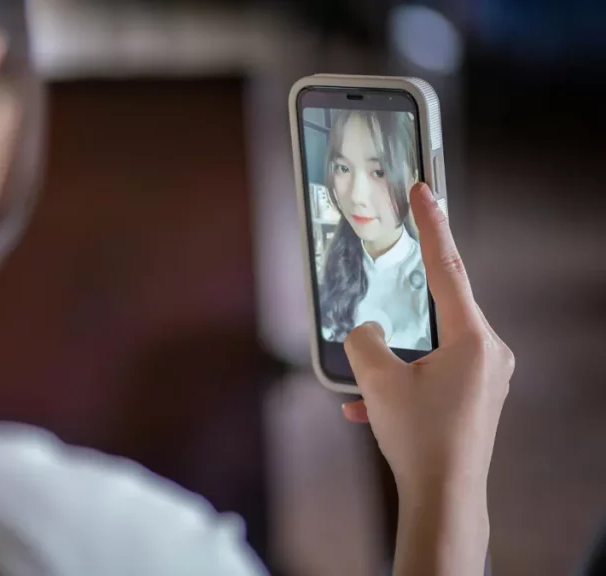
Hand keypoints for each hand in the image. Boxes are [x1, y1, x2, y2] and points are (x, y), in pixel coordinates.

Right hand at [341, 182, 513, 574]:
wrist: (445, 497)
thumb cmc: (419, 438)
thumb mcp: (376, 380)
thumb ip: (362, 341)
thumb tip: (365, 331)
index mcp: (472, 338)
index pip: (448, 267)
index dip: (433, 226)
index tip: (425, 192)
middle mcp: (488, 353)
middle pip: (436, 311)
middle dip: (400, 317)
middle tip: (384, 303)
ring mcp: (485, 377)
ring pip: (429, 347)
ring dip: (393, 361)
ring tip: (363, 387)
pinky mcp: (475, 398)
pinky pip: (433, 373)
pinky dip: (402, 382)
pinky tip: (369, 407)